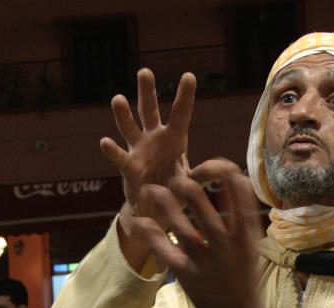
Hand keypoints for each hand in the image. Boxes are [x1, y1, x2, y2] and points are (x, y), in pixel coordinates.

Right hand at [100, 68, 196, 220]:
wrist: (155, 209)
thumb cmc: (176, 190)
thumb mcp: (193, 182)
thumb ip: (206, 174)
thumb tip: (228, 168)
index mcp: (174, 138)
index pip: (180, 114)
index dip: (185, 96)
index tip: (189, 76)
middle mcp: (154, 138)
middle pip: (149, 111)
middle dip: (147, 92)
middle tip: (144, 71)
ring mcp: (139, 150)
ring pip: (130, 127)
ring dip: (123, 114)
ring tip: (118, 99)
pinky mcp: (128, 167)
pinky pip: (120, 157)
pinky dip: (112, 150)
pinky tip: (105, 141)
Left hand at [133, 158, 271, 307]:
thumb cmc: (244, 275)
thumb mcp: (250, 245)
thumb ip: (239, 217)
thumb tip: (230, 181)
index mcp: (246, 235)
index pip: (241, 196)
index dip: (227, 175)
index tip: (217, 165)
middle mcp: (226, 246)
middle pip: (204, 208)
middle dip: (187, 188)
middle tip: (178, 178)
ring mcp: (206, 261)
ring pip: (181, 226)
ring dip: (165, 205)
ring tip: (152, 189)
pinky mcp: (187, 275)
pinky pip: (164, 251)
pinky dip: (150, 234)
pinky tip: (139, 221)